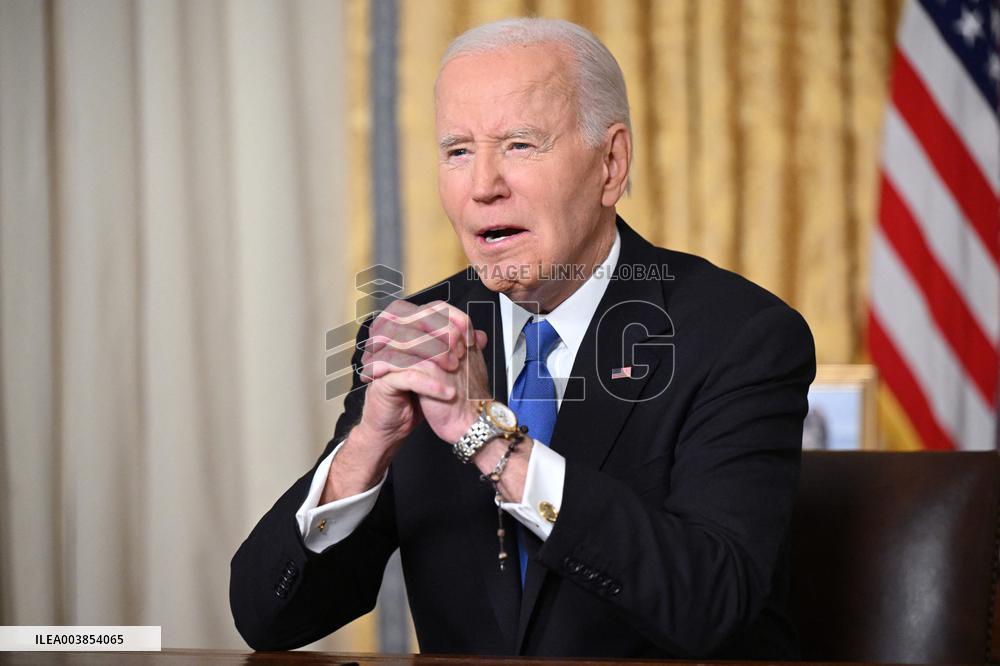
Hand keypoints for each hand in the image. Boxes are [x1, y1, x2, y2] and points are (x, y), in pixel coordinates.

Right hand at [323, 300, 478, 500]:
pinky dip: (428, 382)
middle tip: (461, 351)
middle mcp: (390, 340)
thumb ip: (458, 349)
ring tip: (454, 369)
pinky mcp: (380, 381)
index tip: (468, 333)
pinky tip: (446, 391)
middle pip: (413, 320)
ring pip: (405, 344)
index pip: (427, 308)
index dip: (450, 317)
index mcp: (406, 330)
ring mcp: (381, 358)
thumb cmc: (416, 394)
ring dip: (434, 355)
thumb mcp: (442, 369)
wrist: (396, 424)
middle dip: (441, 332)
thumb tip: (480, 335)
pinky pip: (403, 375)